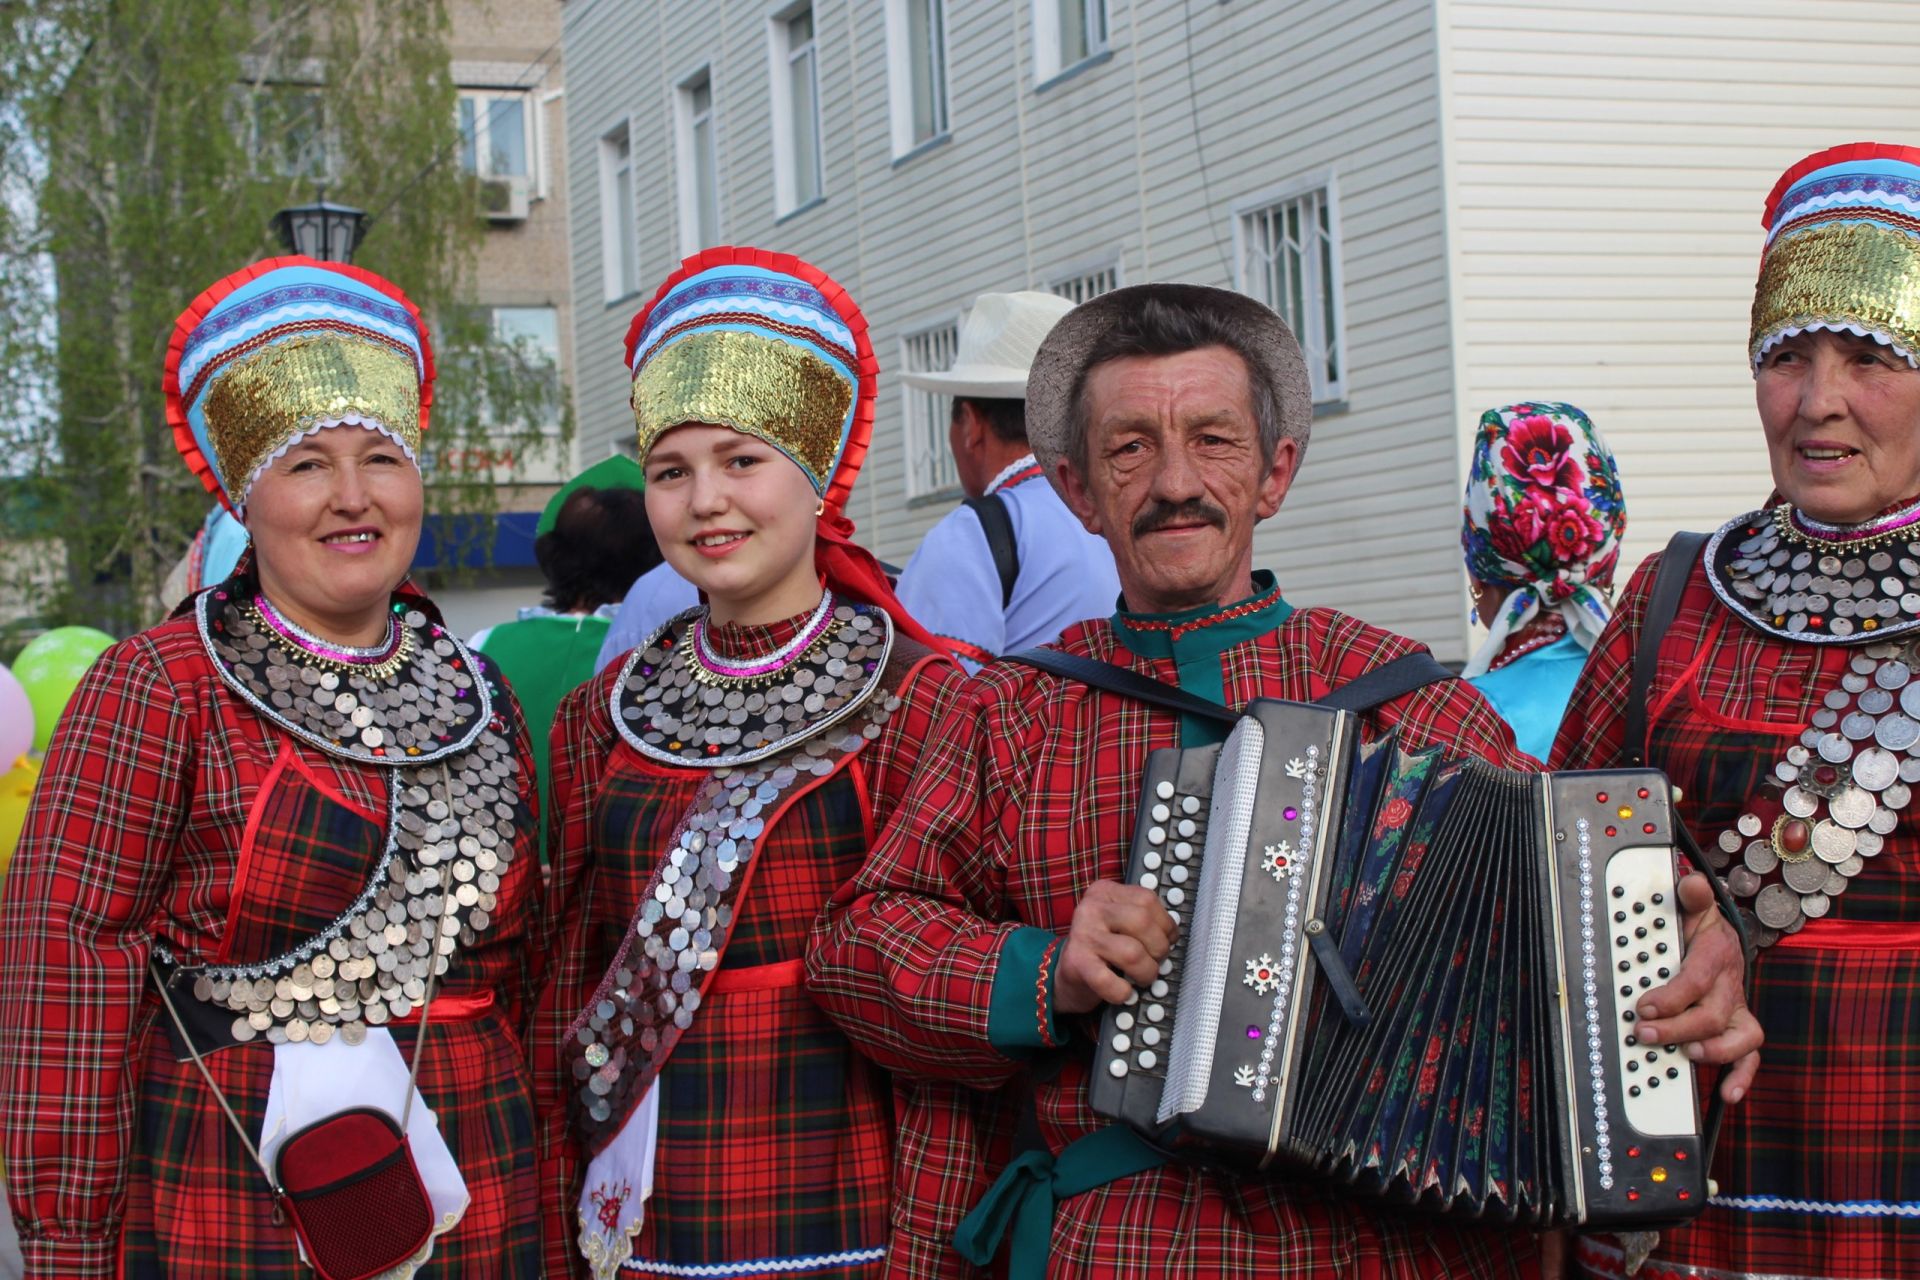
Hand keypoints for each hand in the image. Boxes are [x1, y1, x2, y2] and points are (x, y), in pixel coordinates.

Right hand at [1052, 880, 1177, 1014]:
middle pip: (1142, 922)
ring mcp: (1082, 934)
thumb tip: (1173, 936)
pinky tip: (1124, 992)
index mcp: (1105, 892)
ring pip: (1132, 953)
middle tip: (1156, 961)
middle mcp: (1091, 908)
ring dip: (1146, 972)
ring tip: (1142, 978)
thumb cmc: (1102, 949)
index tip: (1168, 939)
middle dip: (1159, 948)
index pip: (1146, 899)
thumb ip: (1143, 920)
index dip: (1165, 924)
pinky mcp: (1076, 962)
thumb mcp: (1119, 922)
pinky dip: (1123, 992)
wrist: (1066, 974)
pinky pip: (1109, 981)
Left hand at [1633, 872, 1761, 1101]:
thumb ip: (1692, 897)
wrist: (1723, 940)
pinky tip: (1727, 1095)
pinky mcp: (1740, 1030)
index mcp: (1716, 955)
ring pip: (1739, 1037)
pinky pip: (1750, 1057)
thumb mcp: (1693, 907)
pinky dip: (1742, 1077)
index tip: (1643, 1006)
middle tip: (1645, 1034)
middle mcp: (1731, 985)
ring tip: (1687, 1056)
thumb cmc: (1700, 928)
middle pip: (1712, 1014)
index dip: (1672, 996)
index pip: (1697, 979)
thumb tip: (1691, 883)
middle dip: (1678, 1027)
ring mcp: (1737, 1010)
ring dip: (1714, 1051)